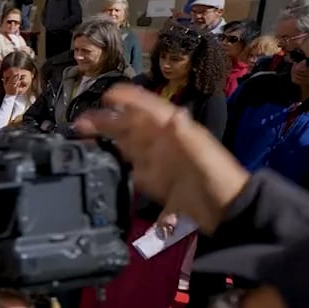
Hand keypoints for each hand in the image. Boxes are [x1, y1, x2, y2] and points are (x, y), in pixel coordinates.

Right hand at [77, 85, 248, 234]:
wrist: (227, 212)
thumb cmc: (220, 179)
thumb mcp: (204, 155)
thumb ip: (187, 137)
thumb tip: (174, 116)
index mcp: (176, 130)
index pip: (149, 108)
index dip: (129, 99)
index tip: (106, 95)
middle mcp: (164, 142)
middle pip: (131, 126)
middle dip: (106, 119)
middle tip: (80, 121)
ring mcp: (158, 162)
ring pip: (127, 145)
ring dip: (106, 138)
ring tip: (83, 135)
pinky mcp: (155, 183)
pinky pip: (130, 169)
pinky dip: (116, 164)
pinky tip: (101, 163)